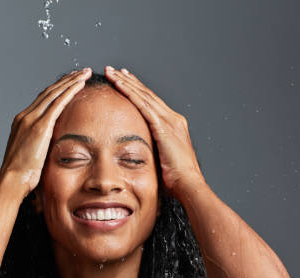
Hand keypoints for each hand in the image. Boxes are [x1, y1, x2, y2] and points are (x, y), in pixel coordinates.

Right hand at [0, 68, 91, 196]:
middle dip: (66, 80)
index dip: (57, 89)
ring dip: (70, 81)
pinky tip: (80, 85)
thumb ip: (39, 145)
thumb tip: (50, 148)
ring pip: (54, 93)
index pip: (42, 99)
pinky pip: (58, 103)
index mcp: (22, 122)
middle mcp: (25, 116)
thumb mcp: (30, 155)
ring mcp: (31, 119)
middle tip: (80, 71)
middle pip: (49, 92)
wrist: (12, 181)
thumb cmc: (21, 175)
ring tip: (84, 73)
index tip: (69, 82)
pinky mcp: (40, 126)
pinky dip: (70, 91)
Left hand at [104, 66, 203, 197]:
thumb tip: (136, 158)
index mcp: (174, 126)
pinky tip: (119, 84)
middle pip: (147, 94)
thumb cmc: (176, 182)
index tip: (126, 81)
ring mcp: (169, 121)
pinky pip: (142, 105)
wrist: (188, 185)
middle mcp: (173, 119)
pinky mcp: (163, 126)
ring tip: (112, 72)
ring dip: (126, 82)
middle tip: (115, 70)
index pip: (152, 103)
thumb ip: (152, 154)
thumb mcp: (162, 162)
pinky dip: (130, 92)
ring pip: (143, 95)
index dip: (138, 91)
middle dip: (130, 81)